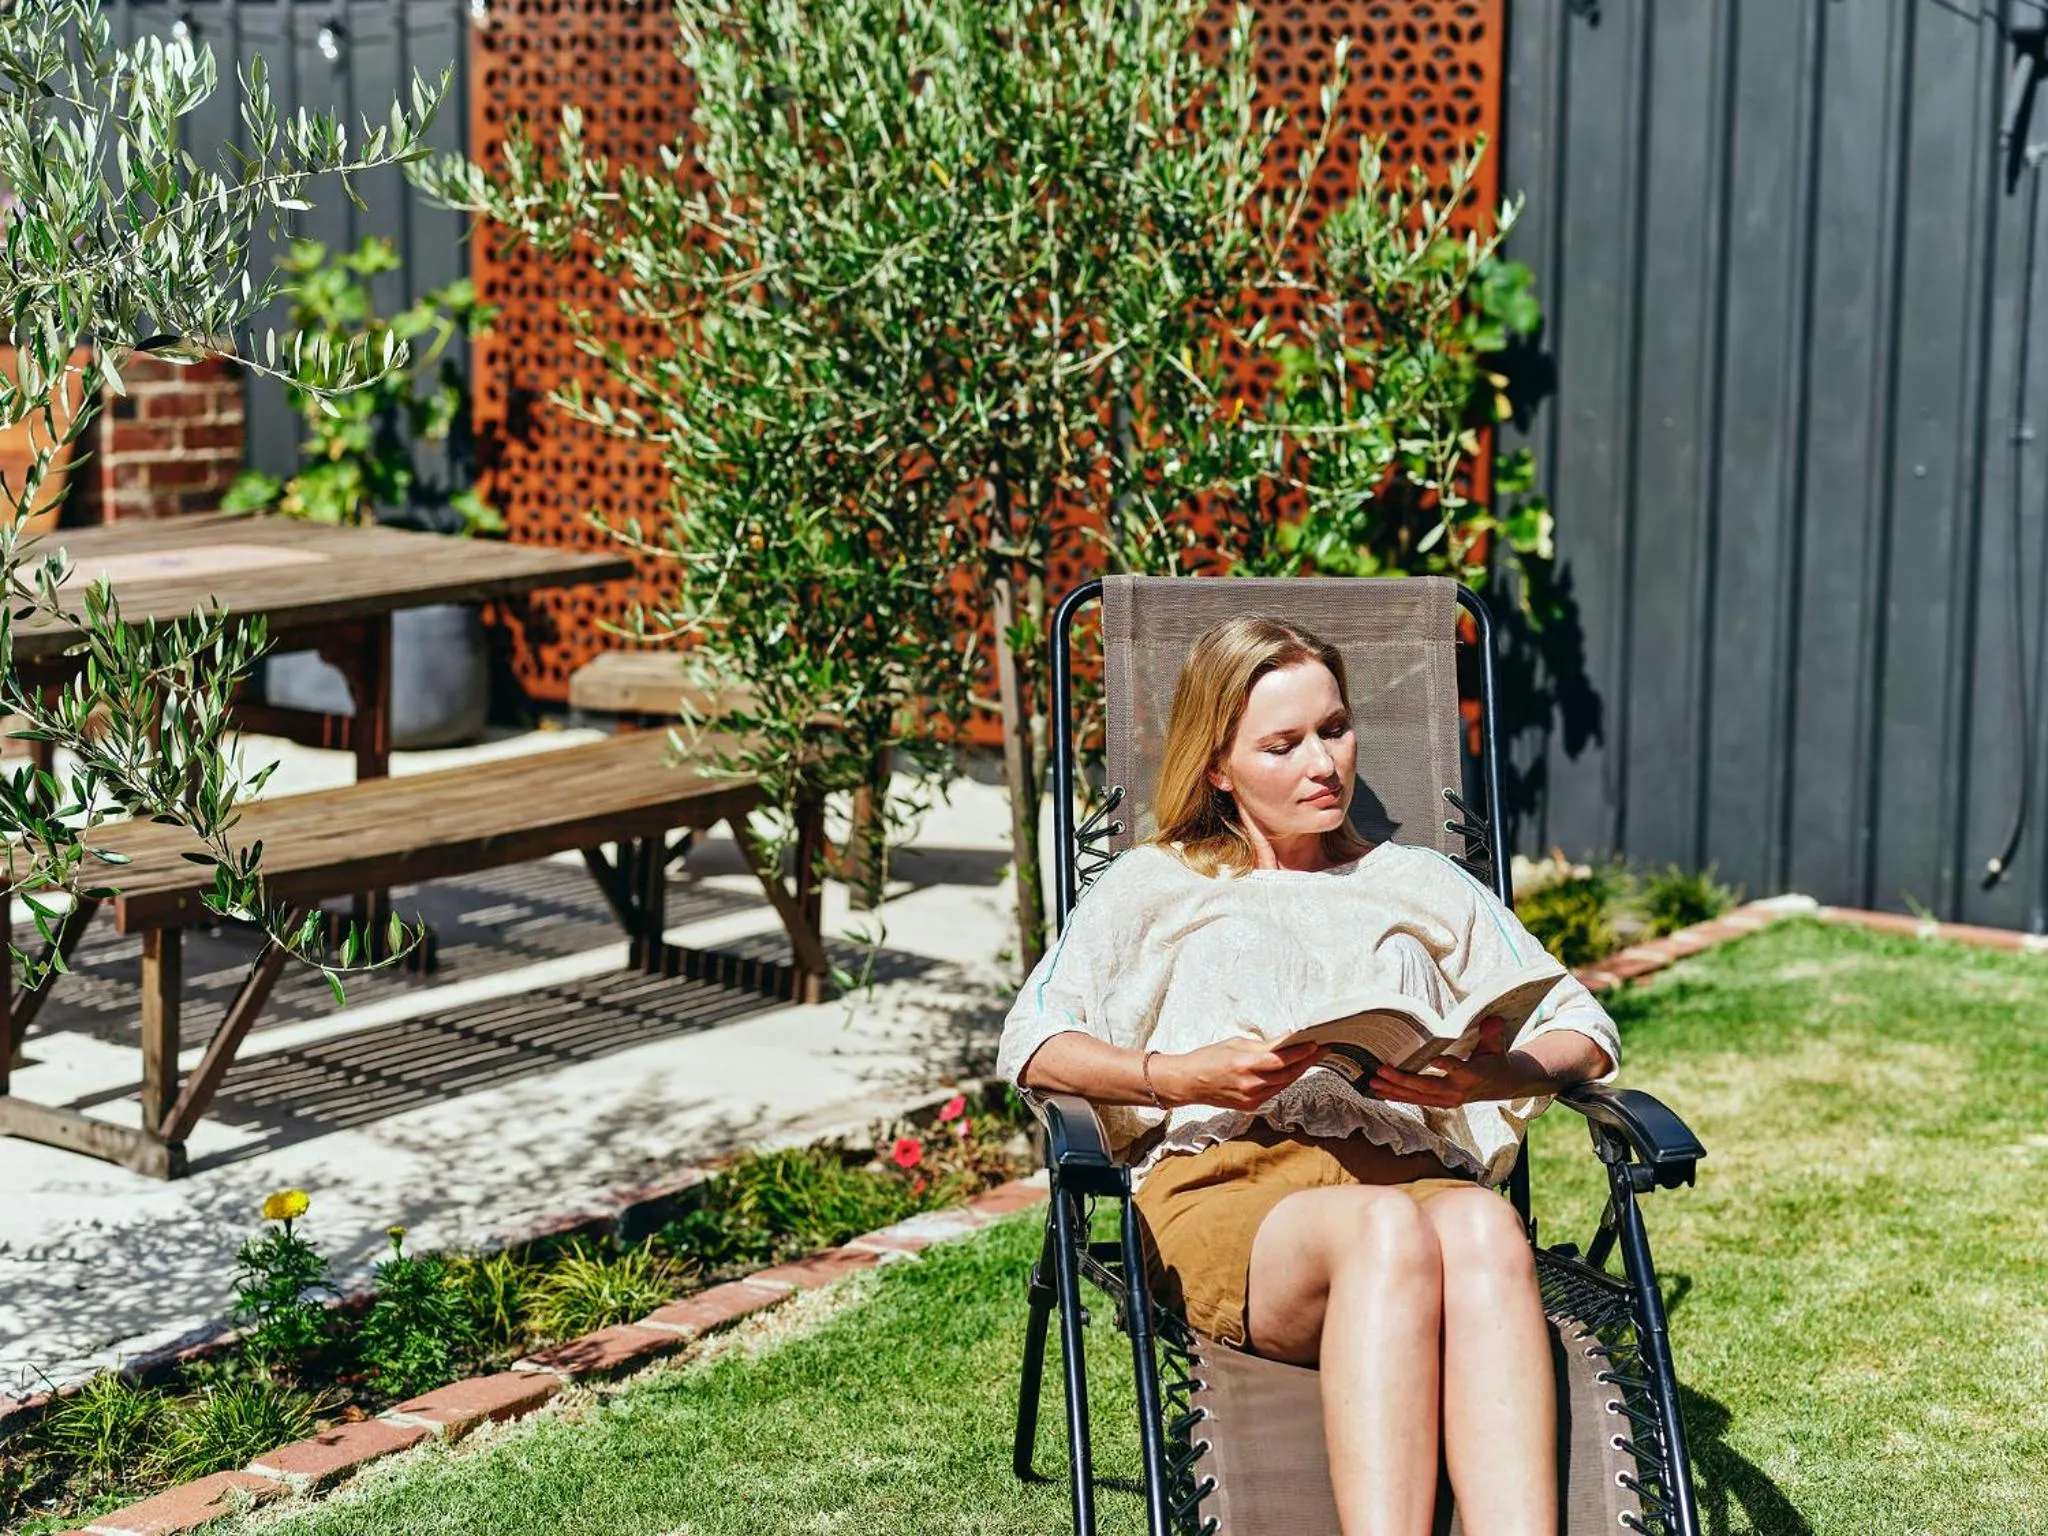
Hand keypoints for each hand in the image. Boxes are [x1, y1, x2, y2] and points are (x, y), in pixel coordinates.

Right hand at [1152, 1036, 1325, 1110]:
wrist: (1188, 1083)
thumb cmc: (1208, 1059)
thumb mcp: (1235, 1044)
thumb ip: (1262, 1045)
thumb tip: (1285, 1039)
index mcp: (1245, 1064)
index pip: (1282, 1058)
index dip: (1301, 1051)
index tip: (1315, 1043)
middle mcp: (1250, 1084)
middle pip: (1288, 1073)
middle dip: (1307, 1061)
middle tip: (1322, 1050)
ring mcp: (1251, 1097)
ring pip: (1285, 1084)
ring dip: (1299, 1071)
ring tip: (1311, 1059)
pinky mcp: (1251, 1106)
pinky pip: (1275, 1092)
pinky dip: (1285, 1081)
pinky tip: (1292, 1071)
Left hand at [1369, 1016, 1549, 1107]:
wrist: (1500, 1084)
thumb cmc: (1495, 1060)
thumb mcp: (1496, 1045)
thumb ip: (1492, 1034)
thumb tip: (1494, 1020)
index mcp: (1473, 1075)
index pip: (1459, 1069)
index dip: (1447, 1065)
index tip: (1434, 1059)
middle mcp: (1458, 1091)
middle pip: (1428, 1087)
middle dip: (1403, 1080)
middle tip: (1382, 1070)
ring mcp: (1448, 1100)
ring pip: (1418, 1097)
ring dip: (1395, 1090)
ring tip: (1373, 1083)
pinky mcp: (1440, 1102)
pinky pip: (1416, 1100)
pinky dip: (1398, 1096)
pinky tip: (1380, 1091)